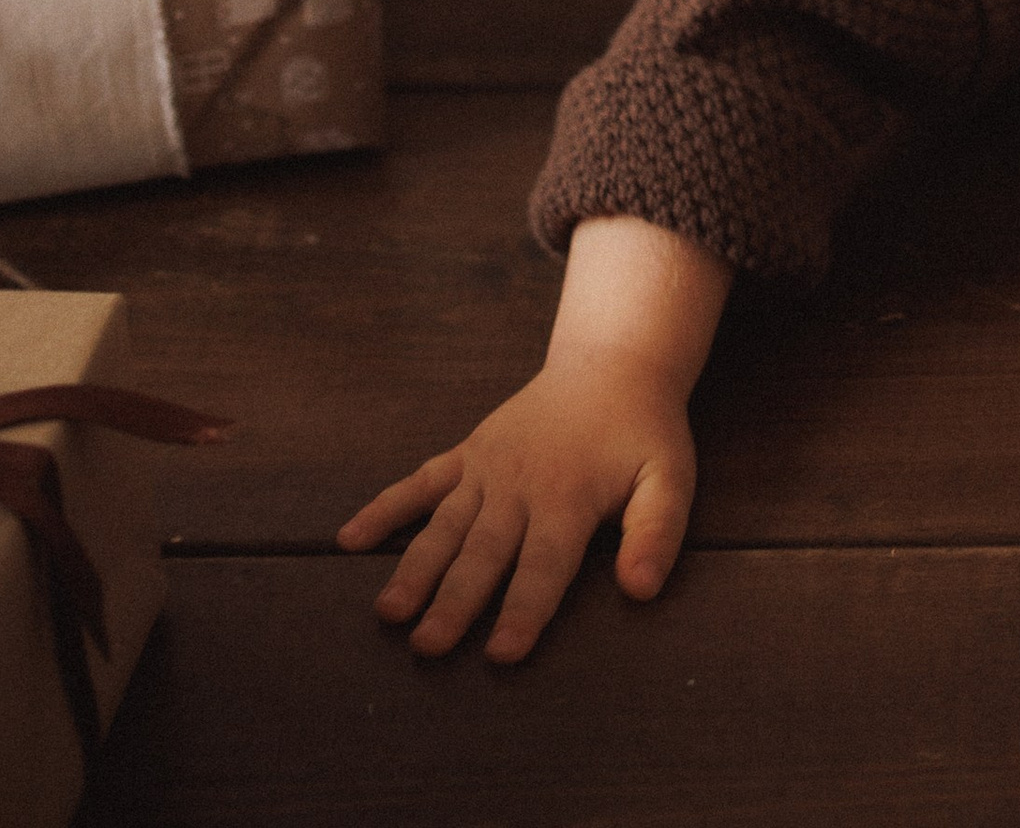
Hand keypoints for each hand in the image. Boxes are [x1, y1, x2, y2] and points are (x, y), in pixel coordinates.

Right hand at [338, 217, 730, 662]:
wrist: (610, 364)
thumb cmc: (642, 433)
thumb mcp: (669, 478)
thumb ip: (657, 532)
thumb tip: (641, 590)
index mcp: (568, 498)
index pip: (544, 566)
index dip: (524, 610)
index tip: (501, 655)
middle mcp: (519, 486)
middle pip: (484, 553)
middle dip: (455, 602)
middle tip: (427, 647)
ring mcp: (486, 469)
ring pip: (444, 525)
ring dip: (414, 568)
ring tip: (388, 612)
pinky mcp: (468, 455)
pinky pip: (420, 482)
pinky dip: (384, 508)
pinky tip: (349, 539)